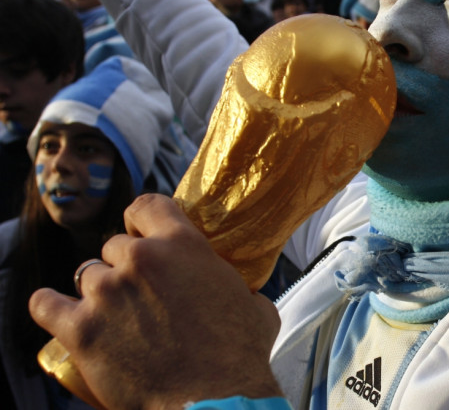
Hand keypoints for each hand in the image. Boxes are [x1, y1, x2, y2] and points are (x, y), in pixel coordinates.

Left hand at [30, 194, 283, 409]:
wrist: (216, 399)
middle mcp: (141, 259)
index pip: (146, 205)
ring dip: (98, 292)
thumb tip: (245, 297)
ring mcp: (107, 292)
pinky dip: (50, 307)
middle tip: (137, 294)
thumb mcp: (253, 304)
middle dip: (124, 267)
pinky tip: (56, 311)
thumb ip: (238, 288)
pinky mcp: (81, 329)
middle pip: (114, 246)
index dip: (140, 219)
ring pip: (87, 275)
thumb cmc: (239, 355)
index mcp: (182, 244)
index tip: (140, 234)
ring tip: (112, 317)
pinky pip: (46, 304)